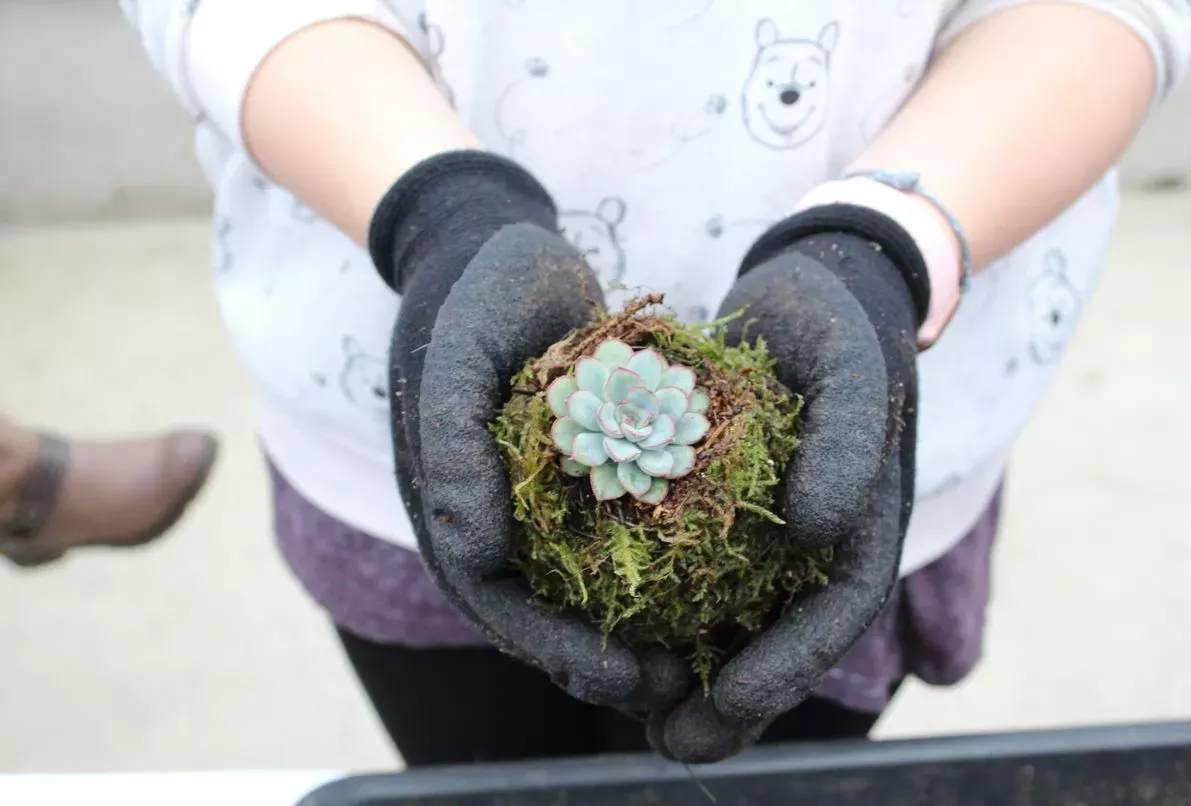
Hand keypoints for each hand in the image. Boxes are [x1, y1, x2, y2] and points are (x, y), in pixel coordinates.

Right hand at [371, 151, 690, 715]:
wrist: (497, 246)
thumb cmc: (473, 294)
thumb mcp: (455, 354)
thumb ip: (450, 447)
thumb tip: (471, 554)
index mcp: (449, 500)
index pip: (491, 597)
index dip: (550, 646)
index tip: (618, 676)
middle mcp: (489, 510)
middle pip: (539, 607)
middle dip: (599, 656)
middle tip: (669, 689)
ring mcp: (533, 493)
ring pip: (579, 582)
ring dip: (628, 628)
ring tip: (693, 663)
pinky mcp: (579, 467)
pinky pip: (613, 528)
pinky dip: (652, 564)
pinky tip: (709, 588)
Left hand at [655, 204, 929, 761]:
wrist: (814, 291)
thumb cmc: (840, 328)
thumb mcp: (853, 369)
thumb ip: (849, 440)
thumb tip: (820, 528)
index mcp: (864, 526)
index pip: (835, 615)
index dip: (788, 666)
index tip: (731, 700)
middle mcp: (818, 545)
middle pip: (782, 642)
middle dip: (734, 705)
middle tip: (675, 744)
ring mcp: (773, 535)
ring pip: (736, 624)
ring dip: (694, 679)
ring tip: (640, 720)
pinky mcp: (727, 514)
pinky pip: (696, 576)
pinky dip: (663, 616)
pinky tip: (613, 641)